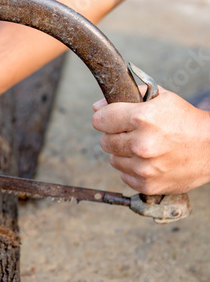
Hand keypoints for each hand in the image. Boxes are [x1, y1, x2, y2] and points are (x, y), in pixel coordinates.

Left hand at [92, 87, 209, 194]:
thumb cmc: (185, 120)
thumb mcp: (161, 98)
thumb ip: (128, 97)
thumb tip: (97, 107)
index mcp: (143, 118)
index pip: (100, 119)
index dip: (104, 118)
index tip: (110, 119)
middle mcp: (141, 144)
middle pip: (105, 141)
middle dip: (115, 136)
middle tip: (132, 133)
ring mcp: (144, 168)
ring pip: (113, 159)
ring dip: (123, 153)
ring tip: (143, 148)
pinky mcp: (147, 185)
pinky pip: (124, 175)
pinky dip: (132, 169)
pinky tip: (149, 161)